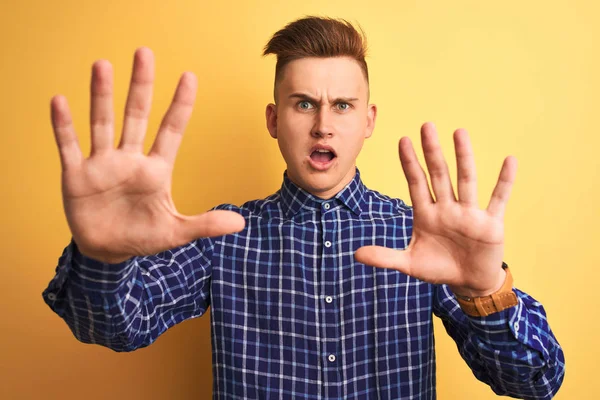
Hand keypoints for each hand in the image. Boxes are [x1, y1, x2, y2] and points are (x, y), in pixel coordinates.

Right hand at [51, 47, 244, 263]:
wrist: (108, 252)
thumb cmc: (143, 236)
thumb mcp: (176, 233)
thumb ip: (205, 224)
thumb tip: (241, 223)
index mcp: (156, 170)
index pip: (171, 130)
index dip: (180, 105)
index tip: (189, 76)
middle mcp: (130, 159)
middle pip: (136, 116)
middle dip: (141, 86)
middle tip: (144, 53)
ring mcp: (102, 165)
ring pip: (102, 123)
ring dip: (101, 96)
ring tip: (102, 65)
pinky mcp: (76, 175)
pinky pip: (68, 146)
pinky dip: (64, 126)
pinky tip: (59, 102)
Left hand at [355, 122, 516, 296]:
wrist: (468, 283)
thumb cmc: (438, 268)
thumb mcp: (409, 264)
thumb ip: (384, 257)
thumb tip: (355, 255)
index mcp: (426, 214)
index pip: (416, 183)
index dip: (410, 163)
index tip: (403, 140)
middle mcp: (447, 208)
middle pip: (439, 174)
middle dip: (432, 152)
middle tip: (426, 126)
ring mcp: (469, 213)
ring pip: (466, 180)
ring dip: (464, 157)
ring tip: (459, 132)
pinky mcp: (491, 223)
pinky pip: (499, 199)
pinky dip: (505, 181)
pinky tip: (509, 160)